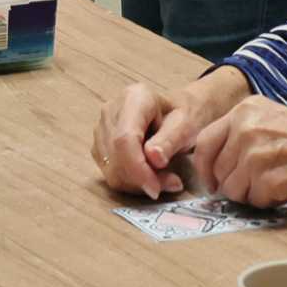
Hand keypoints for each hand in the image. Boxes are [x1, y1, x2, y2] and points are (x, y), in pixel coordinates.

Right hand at [92, 72, 249, 197]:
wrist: (177, 113)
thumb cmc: (184, 117)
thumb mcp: (186, 126)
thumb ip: (170, 140)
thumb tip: (154, 159)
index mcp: (134, 98)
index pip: (125, 139)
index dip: (137, 168)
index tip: (156, 188)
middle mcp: (111, 111)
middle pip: (116, 156)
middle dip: (141, 179)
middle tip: (171, 184)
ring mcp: (102, 129)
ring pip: (111, 169)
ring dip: (138, 184)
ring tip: (165, 180)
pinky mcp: (100, 146)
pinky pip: (110, 174)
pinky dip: (131, 183)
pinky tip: (151, 177)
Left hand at [191, 100, 286, 206]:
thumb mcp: (274, 119)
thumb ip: (243, 133)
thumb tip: (215, 161)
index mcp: (245, 110)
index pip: (204, 142)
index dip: (205, 167)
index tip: (212, 181)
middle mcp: (246, 128)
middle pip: (217, 170)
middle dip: (232, 184)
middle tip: (257, 184)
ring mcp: (256, 154)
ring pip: (233, 190)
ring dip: (252, 194)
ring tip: (279, 181)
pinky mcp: (269, 179)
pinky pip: (255, 201)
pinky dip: (269, 201)